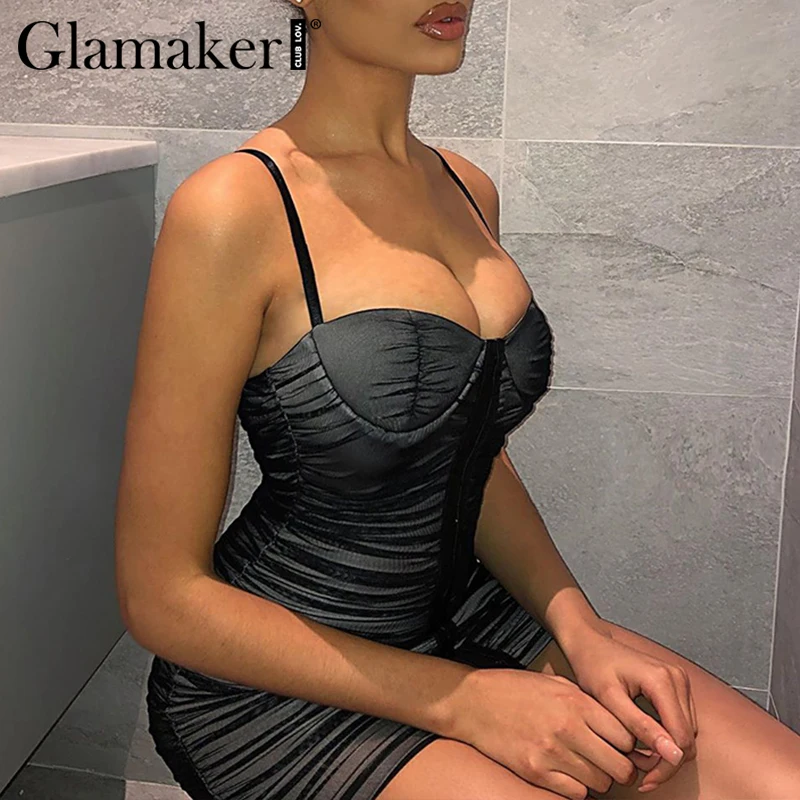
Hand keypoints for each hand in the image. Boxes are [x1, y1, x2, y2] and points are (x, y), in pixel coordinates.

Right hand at [445, 666, 639, 798]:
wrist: (474, 701)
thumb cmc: (516, 689)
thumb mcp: (557, 684)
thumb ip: (589, 704)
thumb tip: (622, 729)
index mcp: (576, 702)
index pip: (626, 737)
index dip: (629, 746)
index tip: (623, 747)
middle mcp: (568, 728)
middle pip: (620, 766)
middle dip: (622, 768)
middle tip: (612, 763)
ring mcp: (551, 753)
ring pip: (600, 783)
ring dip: (599, 779)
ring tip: (587, 766)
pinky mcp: (535, 772)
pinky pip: (576, 794)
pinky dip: (578, 788)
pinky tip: (569, 773)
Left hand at [561, 621, 698, 793]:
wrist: (589, 642)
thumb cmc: (593, 664)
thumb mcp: (609, 698)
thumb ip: (640, 725)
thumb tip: (672, 754)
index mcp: (662, 680)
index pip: (680, 738)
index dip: (666, 766)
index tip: (645, 780)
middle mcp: (677, 678)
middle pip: (687, 738)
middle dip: (666, 761)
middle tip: (640, 773)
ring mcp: (679, 680)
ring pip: (686, 732)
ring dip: (667, 751)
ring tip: (638, 758)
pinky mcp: (675, 685)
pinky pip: (680, 721)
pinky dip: (666, 737)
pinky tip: (644, 744)